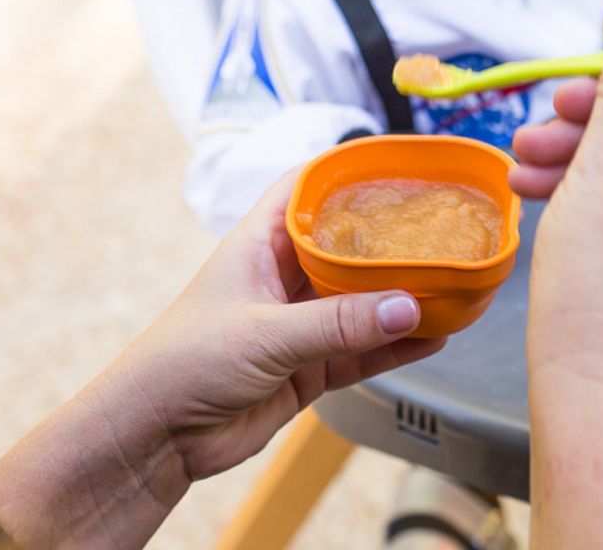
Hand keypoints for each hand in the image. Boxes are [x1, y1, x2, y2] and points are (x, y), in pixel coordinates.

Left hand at [118, 169, 444, 479]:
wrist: (153, 437)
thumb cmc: (185, 362)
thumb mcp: (265, 334)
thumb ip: (338, 323)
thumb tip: (408, 306)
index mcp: (260, 243)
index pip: (306, 189)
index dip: (346, 172)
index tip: (394, 165)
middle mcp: (282, 276)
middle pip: (345, 246)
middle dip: (388, 240)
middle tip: (436, 230)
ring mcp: (297, 323)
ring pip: (360, 301)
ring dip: (399, 298)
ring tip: (448, 285)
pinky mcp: (307, 367)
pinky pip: (361, 350)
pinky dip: (395, 346)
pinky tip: (433, 338)